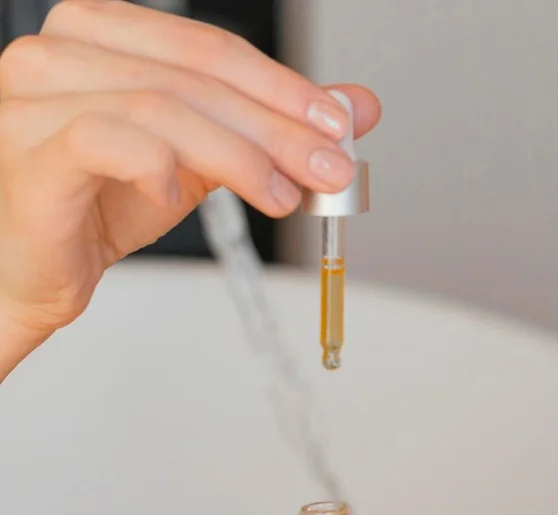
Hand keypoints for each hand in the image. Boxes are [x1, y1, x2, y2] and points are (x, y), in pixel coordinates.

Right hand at [0, 0, 379, 347]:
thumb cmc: (103, 204)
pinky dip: (159, 167)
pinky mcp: (27, 150)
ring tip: (282, 196)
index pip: (208, 47)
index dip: (281, 86)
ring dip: (238, 155)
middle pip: (193, 76)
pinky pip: (105, 141)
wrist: (36, 269)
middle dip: (276, 127)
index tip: (339, 127)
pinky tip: (180, 197)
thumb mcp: (205, 158)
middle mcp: (59, 53)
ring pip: (160, 107)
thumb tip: (357, 107)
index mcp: (101, 35)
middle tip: (329, 169)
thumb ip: (272, 126)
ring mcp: (31, 97)